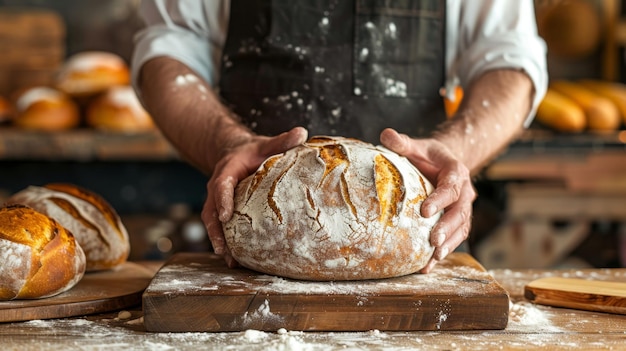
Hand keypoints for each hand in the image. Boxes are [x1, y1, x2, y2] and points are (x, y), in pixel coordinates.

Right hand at [201, 127, 308, 266]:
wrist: (236, 154)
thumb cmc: (254, 151)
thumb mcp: (266, 144)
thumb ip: (282, 141)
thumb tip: (303, 132)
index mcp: (227, 170)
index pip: (222, 185)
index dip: (223, 201)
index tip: (226, 216)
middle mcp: (217, 188)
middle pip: (211, 211)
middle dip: (216, 230)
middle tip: (223, 249)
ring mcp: (218, 202)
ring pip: (213, 223)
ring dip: (219, 241)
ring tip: (230, 261)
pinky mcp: (222, 212)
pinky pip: (220, 228)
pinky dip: (227, 243)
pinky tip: (237, 260)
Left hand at [380, 128, 475, 272]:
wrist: (444, 163)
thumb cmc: (427, 155)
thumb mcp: (417, 146)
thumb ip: (402, 142)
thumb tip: (385, 135)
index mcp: (456, 172)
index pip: (451, 186)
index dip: (440, 199)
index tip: (425, 211)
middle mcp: (464, 192)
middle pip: (460, 212)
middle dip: (448, 228)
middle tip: (434, 241)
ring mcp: (463, 209)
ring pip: (461, 228)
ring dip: (449, 244)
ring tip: (434, 257)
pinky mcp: (457, 222)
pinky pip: (454, 238)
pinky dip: (444, 252)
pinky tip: (428, 265)